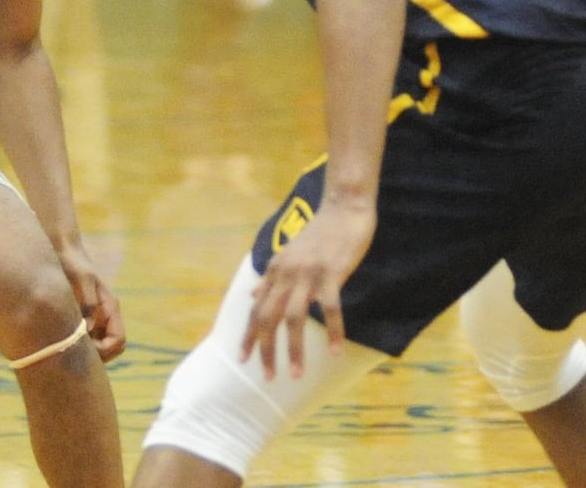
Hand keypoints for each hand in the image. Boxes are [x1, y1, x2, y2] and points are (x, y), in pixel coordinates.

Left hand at [57, 242, 126, 362]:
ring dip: (86, 351)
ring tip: (64, 345)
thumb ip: (88, 303)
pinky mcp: (81, 316)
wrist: (62, 249)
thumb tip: (88, 328)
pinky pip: (84, 339)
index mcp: (110, 307)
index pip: (119, 340)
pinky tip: (58, 338)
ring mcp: (94, 317)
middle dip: (96, 355)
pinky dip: (76, 343)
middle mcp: (105, 315)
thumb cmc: (73, 262)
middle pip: (110, 348)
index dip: (105, 350)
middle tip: (72, 351)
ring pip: (98, 346)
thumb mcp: (82, 279)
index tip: (85, 348)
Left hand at [241, 200, 374, 379]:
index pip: (256, 309)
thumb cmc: (320, 234)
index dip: (248, 335)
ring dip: (294, 349)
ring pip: (294, 318)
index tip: (243, 360)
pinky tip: (336, 351)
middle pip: (269, 318)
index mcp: (275, 270)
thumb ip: (271, 277)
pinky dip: (332, 331)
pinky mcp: (331, 272)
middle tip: (269, 378)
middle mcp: (286, 273)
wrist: (343, 208)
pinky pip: (329, 308)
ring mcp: (308, 273)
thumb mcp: (288, 255)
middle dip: (266, 350)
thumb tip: (252, 295)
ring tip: (297, 374)